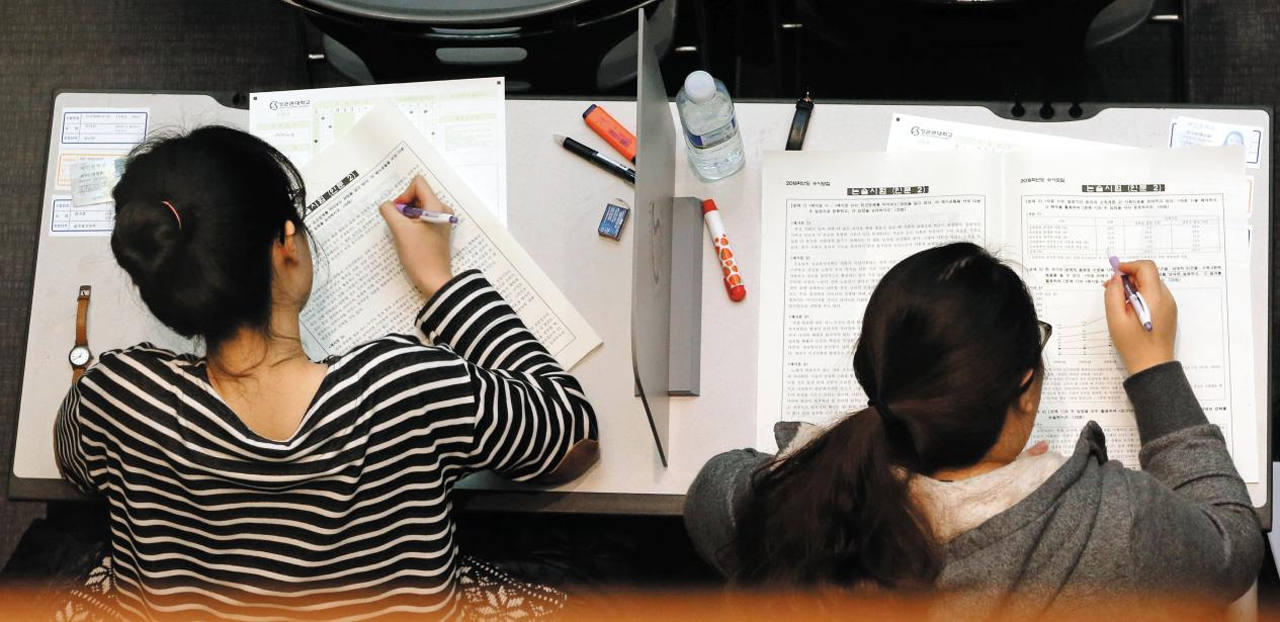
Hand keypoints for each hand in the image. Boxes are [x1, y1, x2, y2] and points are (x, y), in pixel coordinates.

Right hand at [379, 175, 453, 297]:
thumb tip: (387, 205)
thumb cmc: (419, 256)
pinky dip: (412, 223)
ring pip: (418, 206)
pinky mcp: (438, 230)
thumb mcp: (400, 231)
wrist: (434, 280)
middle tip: (400, 224)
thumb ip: (389, 211)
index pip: (418, 183)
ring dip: (407, 216)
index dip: (404, 195)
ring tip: (405, 233)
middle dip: (405, 206)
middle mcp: (442, 210)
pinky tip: (409, 237)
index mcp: (436, 206)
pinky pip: (422, 217)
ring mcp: (441, 220)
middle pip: (418, 194)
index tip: (399, 213)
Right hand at [1103, 260, 1176, 375]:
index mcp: (1154, 297)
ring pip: (1151, 285)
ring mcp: (1169, 305)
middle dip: (1129, 278)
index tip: (1114, 274)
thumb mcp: (1115, 318)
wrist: (1152, 365)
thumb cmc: (1132, 344)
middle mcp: (1166, 298)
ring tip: (1120, 303)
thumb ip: (1113, 294)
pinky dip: (1142, 296)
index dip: (1129, 266)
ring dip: (1135, 287)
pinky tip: (1131, 311)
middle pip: (1149, 275)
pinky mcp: (1169, 313)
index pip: (1146, 267)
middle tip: (1111, 290)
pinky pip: (1155, 296)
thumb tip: (1116, 277)